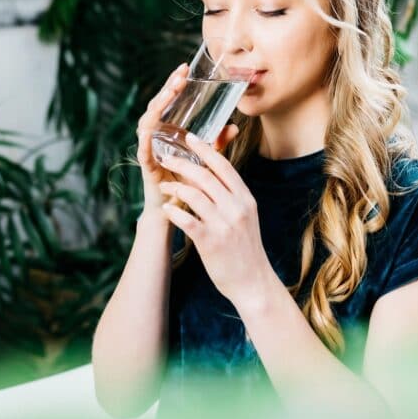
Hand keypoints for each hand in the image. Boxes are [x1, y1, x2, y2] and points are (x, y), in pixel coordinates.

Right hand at [136, 65, 238, 215]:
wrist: (174, 209)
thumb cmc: (187, 183)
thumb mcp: (205, 159)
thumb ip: (217, 143)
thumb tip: (235, 126)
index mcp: (168, 131)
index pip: (169, 102)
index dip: (175, 84)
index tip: (185, 68)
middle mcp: (155, 136)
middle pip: (157, 106)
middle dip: (168, 88)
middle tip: (180, 74)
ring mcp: (149, 148)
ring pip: (148, 121)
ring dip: (159, 105)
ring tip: (171, 92)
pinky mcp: (146, 164)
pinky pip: (142, 147)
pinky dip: (145, 137)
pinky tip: (150, 126)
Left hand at [158, 132, 273, 306]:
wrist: (253, 281)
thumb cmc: (246, 248)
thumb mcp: (246, 216)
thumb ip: (233, 196)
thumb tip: (214, 177)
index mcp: (245, 199)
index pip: (224, 166)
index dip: (205, 149)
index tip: (190, 138)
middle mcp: (236, 208)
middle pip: (205, 176)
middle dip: (182, 163)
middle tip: (167, 158)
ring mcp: (224, 225)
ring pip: (193, 194)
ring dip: (174, 187)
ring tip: (164, 186)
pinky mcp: (210, 242)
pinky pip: (186, 220)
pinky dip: (173, 212)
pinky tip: (166, 209)